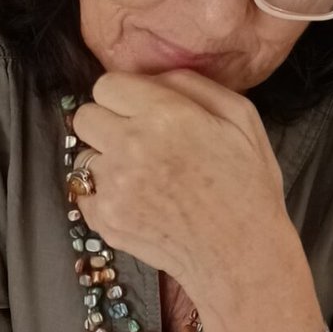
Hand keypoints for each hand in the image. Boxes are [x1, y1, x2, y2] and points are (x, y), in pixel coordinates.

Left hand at [70, 70, 289, 301]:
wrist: (240, 254)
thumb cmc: (247, 184)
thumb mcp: (240, 117)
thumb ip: (191, 85)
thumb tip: (152, 77)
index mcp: (164, 116)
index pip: (106, 85)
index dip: (123, 97)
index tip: (139, 111)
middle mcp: (130, 147)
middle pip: (86, 117)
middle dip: (107, 124)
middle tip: (137, 142)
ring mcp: (113, 186)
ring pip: (85, 156)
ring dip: (107, 161)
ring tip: (143, 177)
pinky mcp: (104, 219)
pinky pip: (85, 192)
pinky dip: (104, 195)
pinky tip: (138, 202)